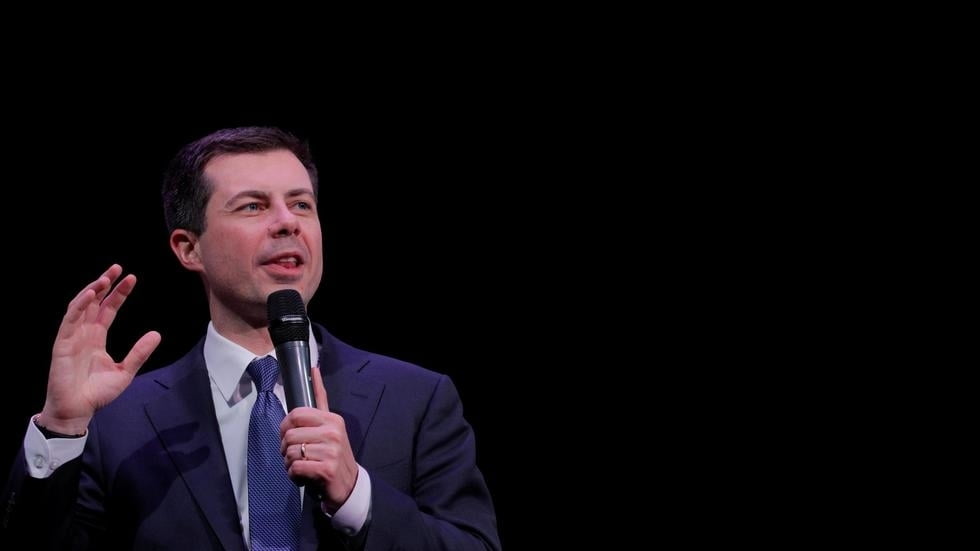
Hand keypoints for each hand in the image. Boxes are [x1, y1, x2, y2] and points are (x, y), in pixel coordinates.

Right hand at [37, 264, 161, 434]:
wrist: (78, 410)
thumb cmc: (97, 392)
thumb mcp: (125, 371)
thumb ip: (139, 352)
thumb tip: (156, 334)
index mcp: (97, 337)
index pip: (108, 309)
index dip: (119, 293)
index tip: (131, 278)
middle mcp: (84, 333)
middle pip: (94, 302)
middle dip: (104, 284)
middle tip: (117, 268)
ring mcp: (72, 337)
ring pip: (80, 306)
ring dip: (92, 290)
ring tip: (105, 277)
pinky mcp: (61, 344)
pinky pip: (69, 321)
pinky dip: (78, 306)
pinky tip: (90, 294)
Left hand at [280, 368, 357, 512]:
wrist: (349, 485)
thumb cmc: (333, 455)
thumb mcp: (330, 427)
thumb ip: (320, 403)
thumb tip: (313, 369)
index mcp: (332, 419)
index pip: (297, 414)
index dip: (285, 426)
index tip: (288, 434)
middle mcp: (333, 432)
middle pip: (289, 435)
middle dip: (284, 448)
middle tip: (293, 455)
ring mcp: (331, 450)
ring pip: (290, 452)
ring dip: (289, 464)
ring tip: (300, 466)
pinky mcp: (326, 469)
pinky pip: (295, 467)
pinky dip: (293, 475)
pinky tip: (302, 477)